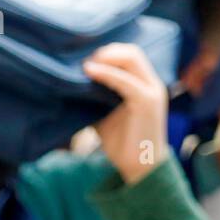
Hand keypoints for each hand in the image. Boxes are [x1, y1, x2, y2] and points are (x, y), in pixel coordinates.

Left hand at [83, 43, 168, 183]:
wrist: (140, 168)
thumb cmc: (122, 143)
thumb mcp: (104, 113)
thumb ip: (94, 96)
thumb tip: (68, 83)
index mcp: (144, 85)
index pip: (129, 55)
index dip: (108, 53)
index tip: (86, 61)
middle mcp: (152, 84)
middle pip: (132, 51)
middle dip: (106, 52)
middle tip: (84, 61)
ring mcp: (151, 92)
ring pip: (131, 58)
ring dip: (106, 57)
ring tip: (86, 65)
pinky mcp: (146, 102)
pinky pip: (125, 80)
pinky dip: (106, 73)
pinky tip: (89, 72)